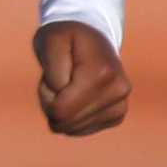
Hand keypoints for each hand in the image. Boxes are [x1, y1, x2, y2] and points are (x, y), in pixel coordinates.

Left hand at [36, 20, 129, 136]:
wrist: (91, 36)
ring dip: (60, 109)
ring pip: (72, 128)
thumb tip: (61, 110)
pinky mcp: (117, 115)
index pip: (59, 110)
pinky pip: (81, 130)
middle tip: (59, 79)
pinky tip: (77, 96)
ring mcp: (120, 105)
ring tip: (69, 84)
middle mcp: (118, 91)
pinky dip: (71, 116)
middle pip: (65, 122)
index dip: (46, 94)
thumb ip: (52, 74)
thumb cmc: (64, 37)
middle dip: (52, 103)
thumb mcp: (49, 42)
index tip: (53, 73)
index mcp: (102, 74)